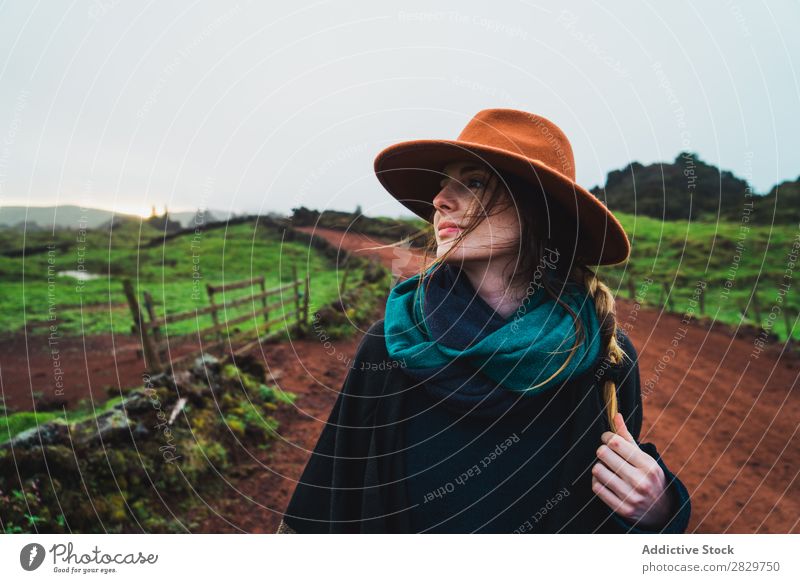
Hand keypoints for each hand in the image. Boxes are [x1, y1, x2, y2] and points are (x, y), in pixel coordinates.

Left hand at [591, 413, 673, 528]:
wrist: (661, 511)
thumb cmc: (648, 476)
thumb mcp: (643, 456)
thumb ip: (627, 437)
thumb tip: (615, 414)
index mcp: (647, 464)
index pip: (615, 442)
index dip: (607, 436)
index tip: (608, 438)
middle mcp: (640, 481)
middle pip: (603, 454)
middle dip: (602, 451)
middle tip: (606, 453)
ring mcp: (631, 496)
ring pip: (597, 470)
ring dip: (599, 466)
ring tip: (607, 467)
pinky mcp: (621, 509)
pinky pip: (596, 487)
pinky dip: (597, 481)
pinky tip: (605, 480)